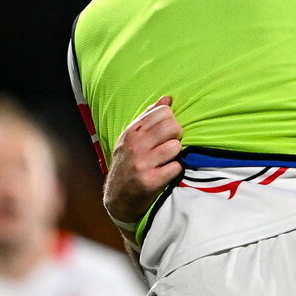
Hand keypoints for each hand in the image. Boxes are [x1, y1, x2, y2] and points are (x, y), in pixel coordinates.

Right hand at [103, 96, 182, 225]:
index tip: (167, 131)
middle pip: (172, 127)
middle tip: (171, 144)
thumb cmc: (129, 163)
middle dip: (177, 135)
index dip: (171, 120)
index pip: (162, 112)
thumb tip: (167, 99)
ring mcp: (142, 163)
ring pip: (176, 147)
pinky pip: (177, 167)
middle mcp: (135, 145)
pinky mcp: (151, 181)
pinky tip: (167, 172)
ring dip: (176, 154)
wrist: (118, 196)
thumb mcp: (132, 138)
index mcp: (131, 132)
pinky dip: (176, 170)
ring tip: (167, 159)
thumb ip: (149, 118)